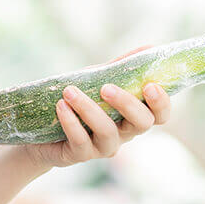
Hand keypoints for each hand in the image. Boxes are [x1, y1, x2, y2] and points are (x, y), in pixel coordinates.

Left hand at [21, 44, 173, 169]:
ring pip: (107, 132)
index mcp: (134, 116)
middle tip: (106, 87)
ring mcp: (103, 147)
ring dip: (89, 109)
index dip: (161, 103)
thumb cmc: (80, 100)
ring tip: (69, 91)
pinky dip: (71, 122)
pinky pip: (80, 141)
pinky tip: (61, 106)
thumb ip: (123, 68)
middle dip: (127, 104)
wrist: (43, 127)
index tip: (150, 85)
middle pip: (141, 124)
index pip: (160, 116)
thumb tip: (149, 48)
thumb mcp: (100, 80)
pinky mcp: (80, 155)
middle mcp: (124, 134)